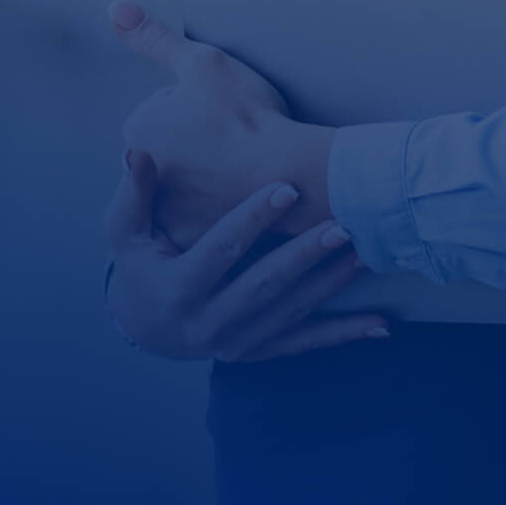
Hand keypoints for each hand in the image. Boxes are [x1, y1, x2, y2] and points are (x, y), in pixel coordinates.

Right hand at [103, 155, 389, 361]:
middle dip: (306, 254)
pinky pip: (306, 343)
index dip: (253, 220)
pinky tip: (380, 324)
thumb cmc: (138, 265)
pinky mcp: (259, 352)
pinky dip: (344, 334)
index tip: (287, 189)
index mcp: (177, 291)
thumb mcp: (124, 231)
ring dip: (332, 283)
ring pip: (292, 312)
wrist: (145, 327)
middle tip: (343, 223)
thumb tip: (138, 152)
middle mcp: (209, 325)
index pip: (221, 251)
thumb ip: (134, 193)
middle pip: (265, 285)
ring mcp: (237, 344)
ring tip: (366, 251)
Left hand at [110, 1, 334, 248]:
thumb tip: (116, 8)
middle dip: (195, 143)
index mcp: (138, 131)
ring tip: (240, 168)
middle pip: (171, 147)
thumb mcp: (201, 61)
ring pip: (185, 182)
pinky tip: (239, 196)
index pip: (165, 108)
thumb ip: (155, 37)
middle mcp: (142, 176)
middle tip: (234, 140)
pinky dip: (216, 208)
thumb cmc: (246, 114)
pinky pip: (200, 216)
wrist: (287, 171)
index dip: (199, 105)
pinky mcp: (192, 238)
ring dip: (204, 175)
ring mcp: (165, 212)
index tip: (223, 112)